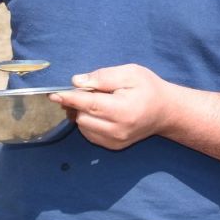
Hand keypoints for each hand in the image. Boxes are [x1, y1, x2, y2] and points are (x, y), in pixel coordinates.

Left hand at [50, 64, 172, 149]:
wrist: (165, 112)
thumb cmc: (148, 88)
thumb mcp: (130, 73)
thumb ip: (103, 76)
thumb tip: (77, 82)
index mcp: (123, 110)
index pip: (89, 104)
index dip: (70, 98)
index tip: (53, 94)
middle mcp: (118, 130)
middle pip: (83, 116)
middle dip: (80, 102)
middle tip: (92, 90)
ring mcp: (115, 141)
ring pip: (83, 126)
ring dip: (83, 112)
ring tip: (99, 101)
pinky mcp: (113, 147)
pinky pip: (89, 134)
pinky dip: (88, 121)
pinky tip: (101, 112)